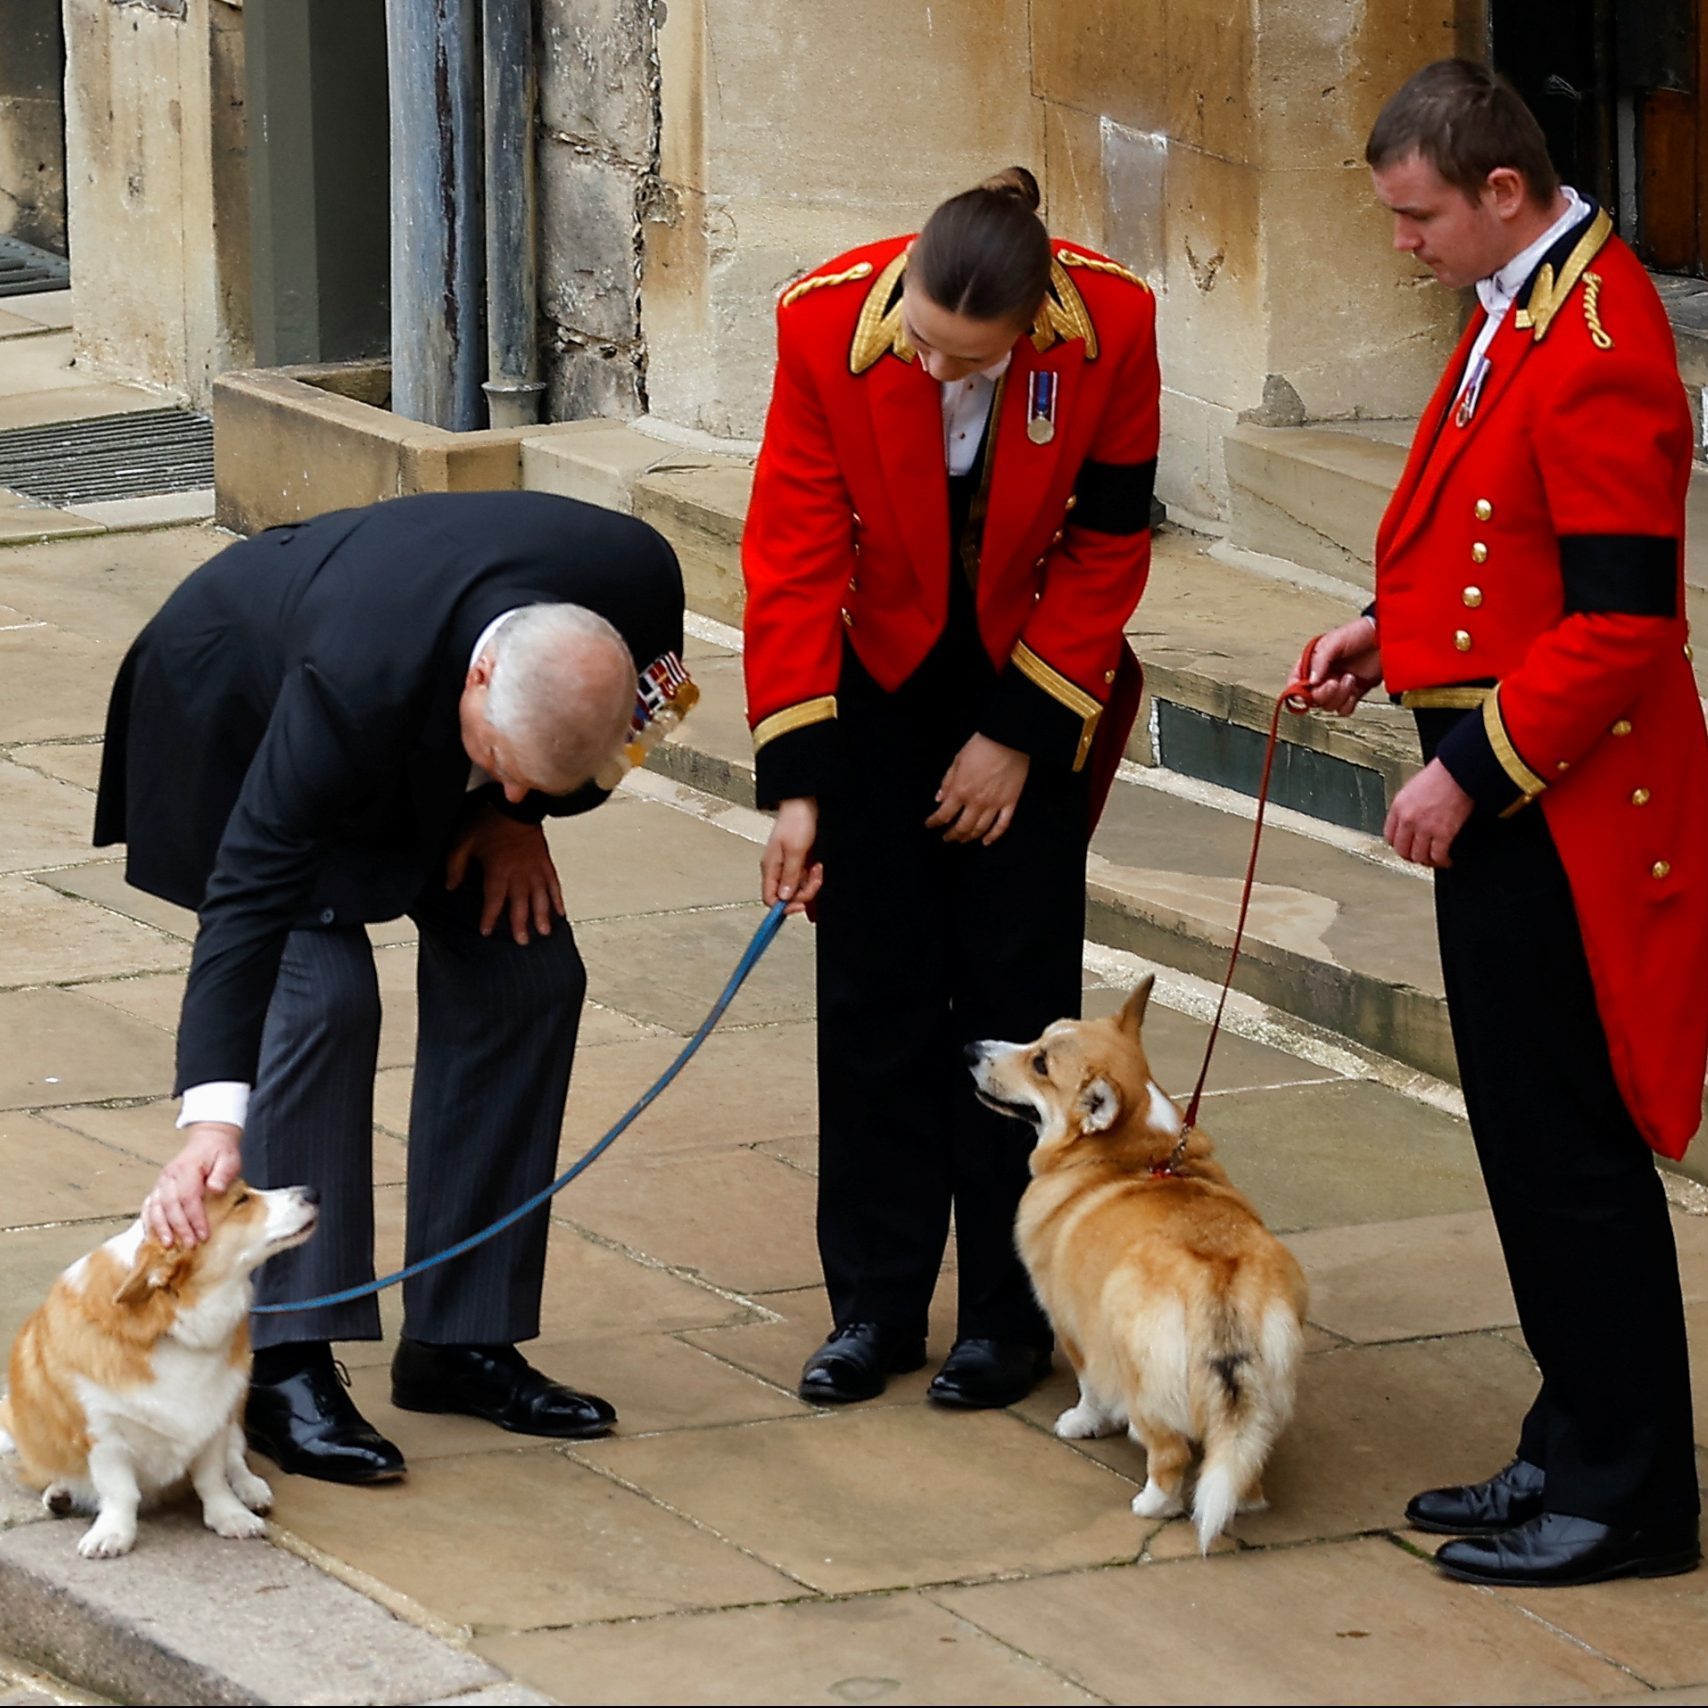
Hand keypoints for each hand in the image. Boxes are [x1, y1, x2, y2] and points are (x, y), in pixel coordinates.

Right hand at [143, 1123, 241, 1248]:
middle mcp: (169, 1176)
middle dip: (179, 1228)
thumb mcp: (229, 1159)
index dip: (195, 1218)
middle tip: (190, 1244)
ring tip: (168, 1245)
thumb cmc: (220, 1152)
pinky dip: (148, 1221)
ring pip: (155, 1207)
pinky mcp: (158, 1187)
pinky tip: (152, 1235)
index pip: (188, 1197)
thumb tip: (215, 1188)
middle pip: (170, 1205)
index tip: (203, 1235)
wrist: (208, 1139)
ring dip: (160, 1228)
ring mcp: (161, 1182)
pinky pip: (148, 1205)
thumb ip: (222, 1173)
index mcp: (187, 1169)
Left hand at [446, 803, 564, 943]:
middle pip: (520, 902)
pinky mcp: (545, 861)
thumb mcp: (464, 841)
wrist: (515, 805)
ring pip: (540, 896)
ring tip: (543, 932)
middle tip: (522, 941)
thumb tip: (451, 886)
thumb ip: (456, 865)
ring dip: (542, 915)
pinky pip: (553, 882)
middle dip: (520, 923)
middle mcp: (519, 872)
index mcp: (499, 869)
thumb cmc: (489, 822)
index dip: (490, 916)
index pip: (494, 898)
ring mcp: (535, 867)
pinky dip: (557, 898)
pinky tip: (560, 911)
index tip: (486, 931)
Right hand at [761, 798, 822, 916]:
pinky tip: (818, 872)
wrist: (805, 803)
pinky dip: (814, 879)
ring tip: (818, 868)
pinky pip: (805, 879)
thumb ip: (790, 875)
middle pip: (788, 896)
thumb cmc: (796, 820)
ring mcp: (789, 866)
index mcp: (770, 867)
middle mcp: (778, 869)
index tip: (801, 905)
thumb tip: (784, 897)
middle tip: (815, 879)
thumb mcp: (795, 850)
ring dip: (812, 883)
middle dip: (805, 891)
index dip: (785, 906)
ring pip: (799, 888)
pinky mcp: (799, 862)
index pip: (770, 898)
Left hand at [925, 734, 1029, 844]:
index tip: (929, 824)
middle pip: (961, 827)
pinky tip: (985, 841)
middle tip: (947, 837)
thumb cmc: (981, 746)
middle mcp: (976, 801)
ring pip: (980, 829)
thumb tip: (939, 799)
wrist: (1008, 738)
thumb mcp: (957, 760)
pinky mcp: (1010, 802)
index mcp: (961, 790)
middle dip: (952, 834)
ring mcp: (995, 804)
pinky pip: (1002, 825)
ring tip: (962, 840)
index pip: (943, 814)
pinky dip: (993, 836)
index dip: (934, 822)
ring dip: (969, 837)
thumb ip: (947, 781)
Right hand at [1301, 616, 1381, 715]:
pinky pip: (1343, 709)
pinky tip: (1354, 689)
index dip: (1297, 690)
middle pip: (1312, 698)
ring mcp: (1338, 686)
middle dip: (1323, 693)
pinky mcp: (1353, 693)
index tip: (1307, 691)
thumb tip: (1310, 680)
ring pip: (1328, 705)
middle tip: (1334, 682)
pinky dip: (1348, 703)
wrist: (1386, 638)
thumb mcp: (1333, 641)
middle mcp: (1323, 676)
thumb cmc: (1360, 633)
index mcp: (1312, 662)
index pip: (1295, 682)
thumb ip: (1319, 660)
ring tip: (1350, 678)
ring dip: (1340, 695)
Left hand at [1384, 758, 1473, 867]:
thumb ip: (1408, 807)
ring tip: (1435, 859)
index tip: (1406, 846)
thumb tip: (1410, 821)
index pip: (1389, 836)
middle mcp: (1408, 819)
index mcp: (1399, 807)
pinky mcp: (1443, 833)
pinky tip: (1447, 860)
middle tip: (1420, 856)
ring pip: (1419, 856)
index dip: (1398, 845)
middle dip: (1411, 856)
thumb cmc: (1441, 775)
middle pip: (1402, 850)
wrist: (1460, 771)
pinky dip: (1442, 861)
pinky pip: (1438, 855)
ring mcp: (1425, 827)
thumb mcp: (1414, 788)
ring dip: (1427, 861)